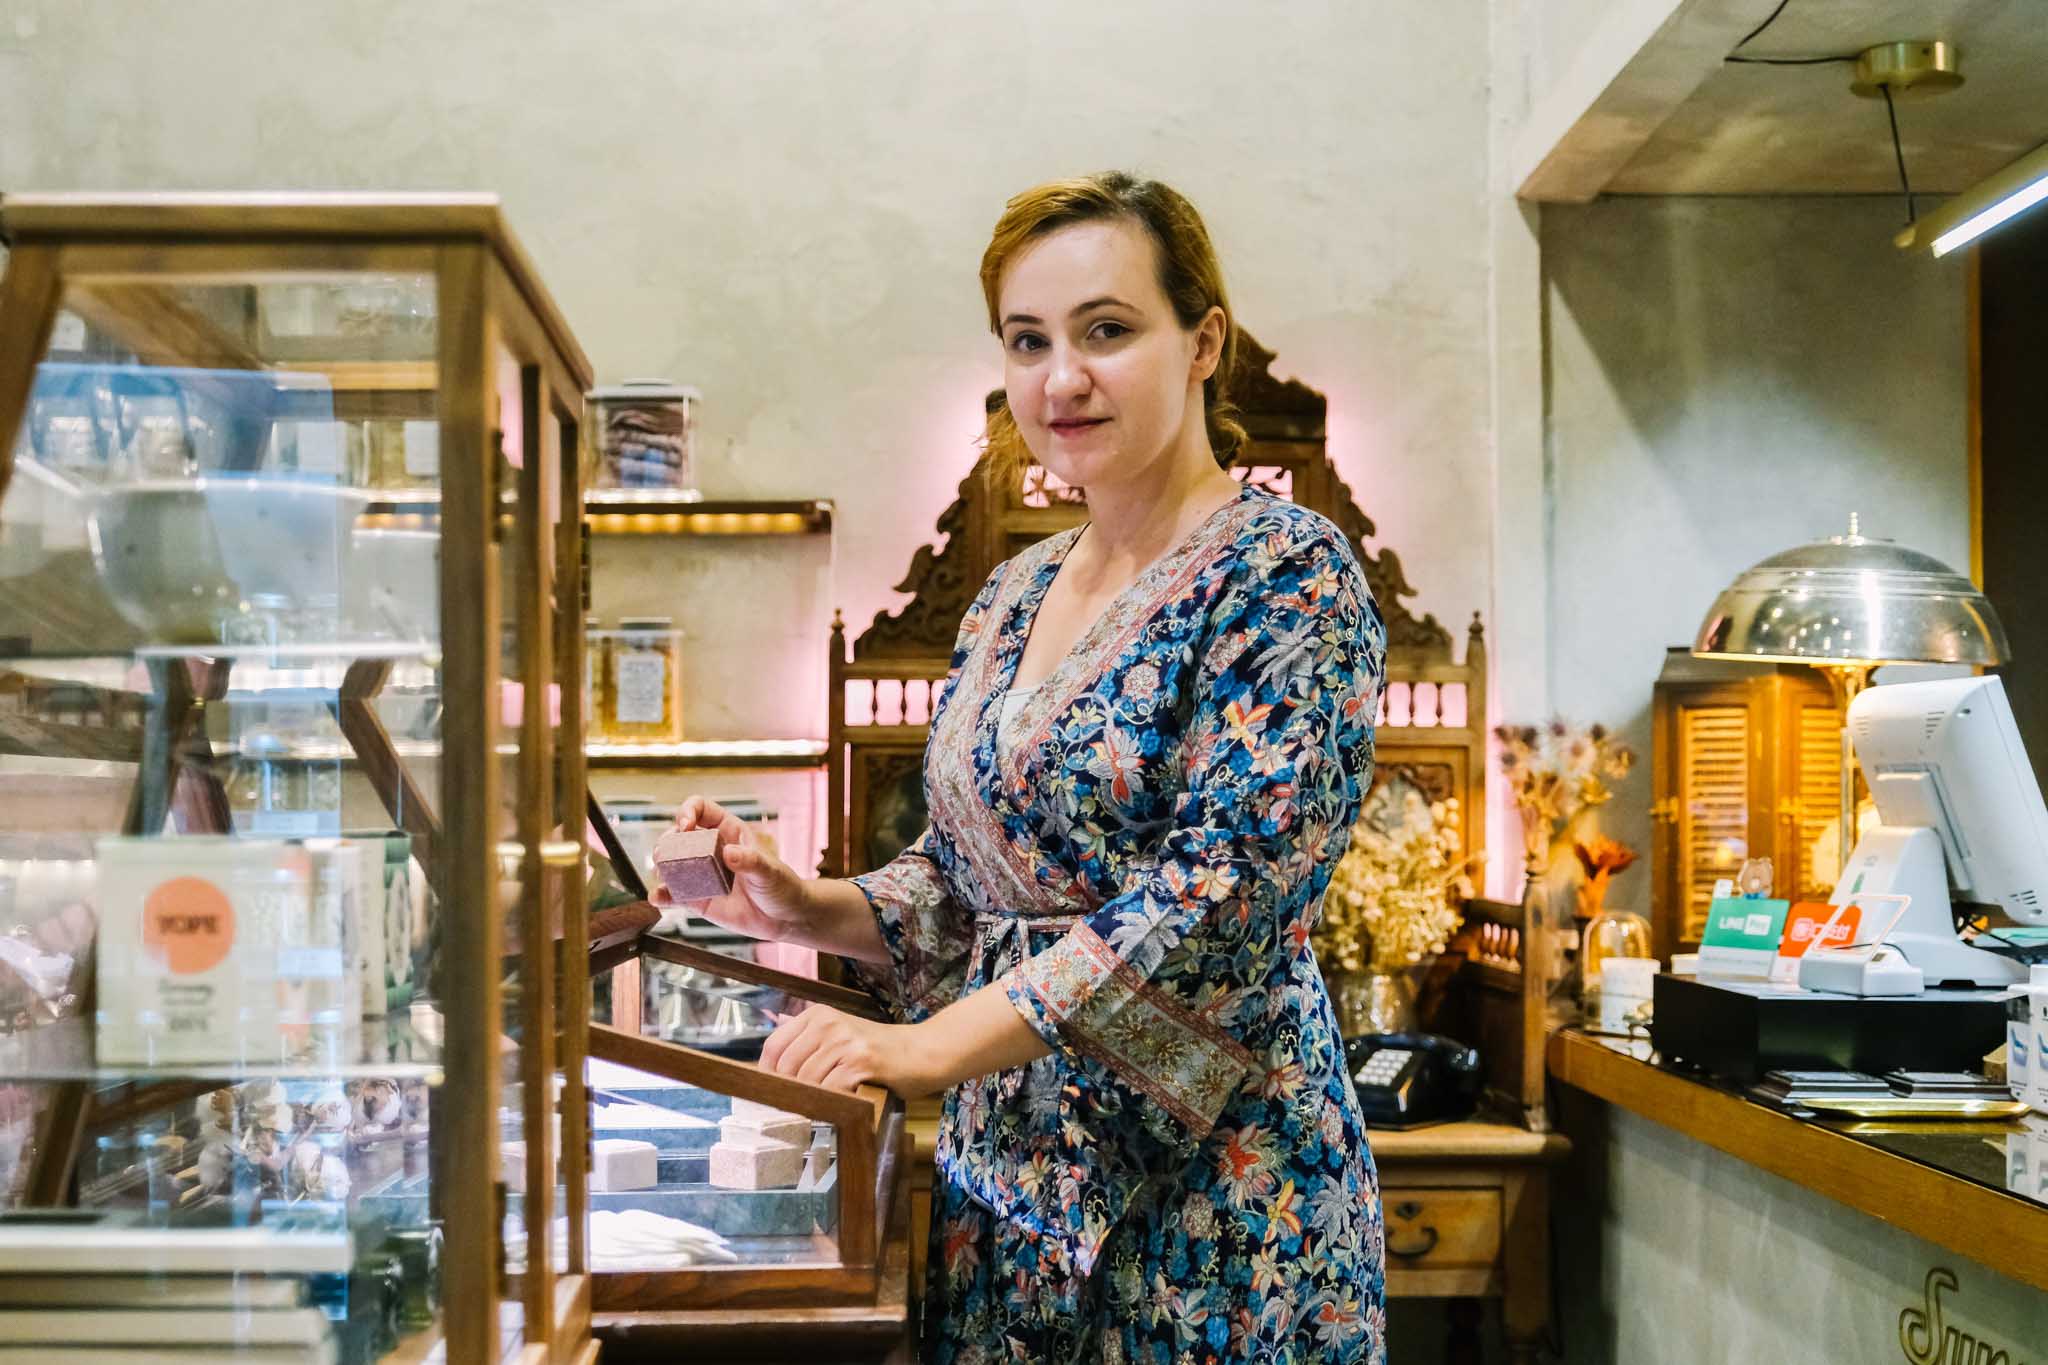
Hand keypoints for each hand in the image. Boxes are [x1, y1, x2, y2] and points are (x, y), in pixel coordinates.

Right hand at [655, 796, 816, 943]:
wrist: (784, 917)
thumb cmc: (781, 886)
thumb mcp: (769, 871)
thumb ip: (750, 861)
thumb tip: (729, 854)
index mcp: (728, 831)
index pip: (701, 809)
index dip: (688, 811)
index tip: (685, 825)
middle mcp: (711, 850)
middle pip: (679, 836)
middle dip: (668, 841)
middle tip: (665, 853)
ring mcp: (702, 874)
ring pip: (673, 863)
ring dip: (662, 865)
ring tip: (661, 872)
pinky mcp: (698, 898)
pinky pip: (675, 895)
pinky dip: (663, 895)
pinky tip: (657, 897)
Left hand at [759, 1006, 938, 1097]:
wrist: (923, 1052)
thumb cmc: (879, 1051)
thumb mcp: (839, 1037)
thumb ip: (807, 1047)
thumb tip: (768, 1073)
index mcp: (818, 1015)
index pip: (774, 1046)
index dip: (767, 1074)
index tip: (770, 1094)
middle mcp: (828, 1023)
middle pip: (786, 1068)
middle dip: (789, 1093)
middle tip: (796, 1110)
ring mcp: (845, 1041)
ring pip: (807, 1082)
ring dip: (811, 1102)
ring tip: (821, 1110)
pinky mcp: (861, 1062)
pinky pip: (831, 1091)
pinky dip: (832, 1104)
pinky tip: (840, 1107)